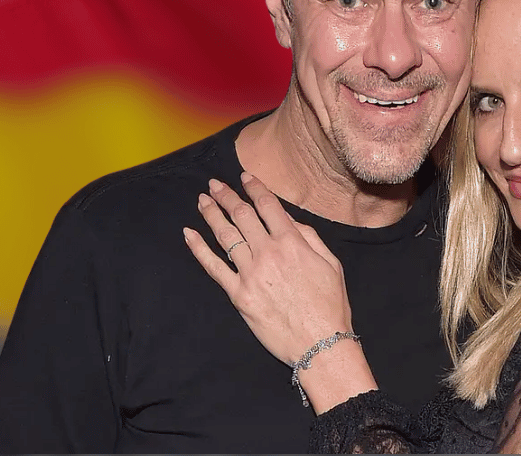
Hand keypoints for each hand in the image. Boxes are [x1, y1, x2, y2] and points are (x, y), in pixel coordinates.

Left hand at [183, 173, 352, 365]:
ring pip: (225, 235)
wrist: (321, 344)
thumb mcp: (331, 264)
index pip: (268, 205)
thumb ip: (309, 237)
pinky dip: (199, 248)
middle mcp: (268, 253)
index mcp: (292, 242)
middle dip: (226, 195)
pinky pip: (213, 267)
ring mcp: (250, 273)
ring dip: (211, 214)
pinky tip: (189, 234)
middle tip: (215, 184)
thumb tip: (289, 221)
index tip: (244, 176)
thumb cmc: (330, 305)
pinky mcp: (238, 295)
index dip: (254, 187)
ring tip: (202, 200)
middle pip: (242, 215)